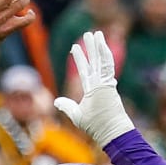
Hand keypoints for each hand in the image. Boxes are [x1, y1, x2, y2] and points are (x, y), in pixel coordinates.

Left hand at [54, 30, 134, 147]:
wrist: (109, 131)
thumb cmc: (96, 126)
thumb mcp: (77, 115)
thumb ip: (67, 106)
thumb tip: (56, 101)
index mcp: (93, 90)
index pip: (85, 70)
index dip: (80, 59)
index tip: (75, 48)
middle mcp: (100, 84)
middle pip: (95, 62)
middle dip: (91, 48)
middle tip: (89, 34)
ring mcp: (106, 83)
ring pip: (102, 61)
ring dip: (98, 47)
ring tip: (95, 33)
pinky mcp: (110, 84)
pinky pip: (107, 66)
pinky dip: (105, 54)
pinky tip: (101, 42)